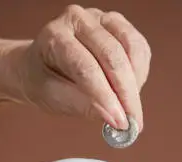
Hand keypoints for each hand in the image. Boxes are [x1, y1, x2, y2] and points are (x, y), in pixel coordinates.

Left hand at [10, 5, 150, 130]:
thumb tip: (113, 117)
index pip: (86, 67)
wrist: (41, 65)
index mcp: (55, 36)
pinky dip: (140, 73)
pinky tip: (132, 91)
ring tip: (132, 109)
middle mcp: (79, 20)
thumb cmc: (44, 81)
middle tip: (134, 122)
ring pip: (131, 49)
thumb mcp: (53, 98)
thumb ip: (82, 106)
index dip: (106, 96)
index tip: (120, 122)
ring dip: (136, 83)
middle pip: (112, 56)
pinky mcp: (118, 25)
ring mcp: (101, 19)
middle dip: (126, 94)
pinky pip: (139, 48)